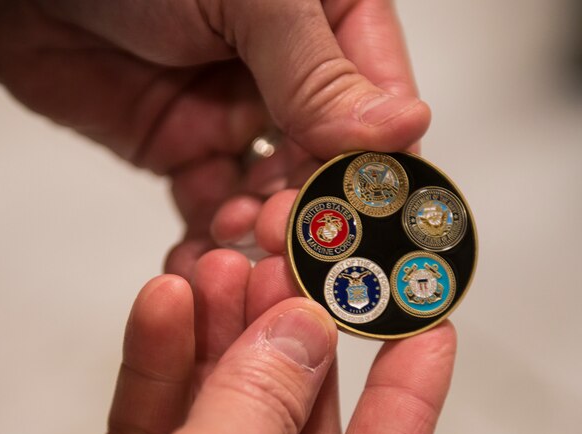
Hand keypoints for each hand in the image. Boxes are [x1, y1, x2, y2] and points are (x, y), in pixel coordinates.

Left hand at [0, 0, 430, 274]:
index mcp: (325, 13)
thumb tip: (399, 128)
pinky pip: (208, 207)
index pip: (377, 94)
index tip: (373, 204)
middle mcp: (287, 70)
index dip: (378, 155)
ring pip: (271, 189)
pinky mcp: (182, 151)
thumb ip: (313, 69)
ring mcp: (233, 112)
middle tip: (289, 229)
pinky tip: (203, 260)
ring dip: (262, 224)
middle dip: (312, 200)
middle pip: (327, 155)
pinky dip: (207, 239)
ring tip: (240, 239)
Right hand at [0, 245, 456, 433]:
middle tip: (298, 267)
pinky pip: (158, 422)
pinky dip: (161, 363)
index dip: (410, 400)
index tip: (428, 324)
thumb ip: (260, 410)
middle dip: (293, 346)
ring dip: (221, 341)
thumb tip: (303, 336)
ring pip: (222, 418)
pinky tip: (162, 304)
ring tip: (221, 265)